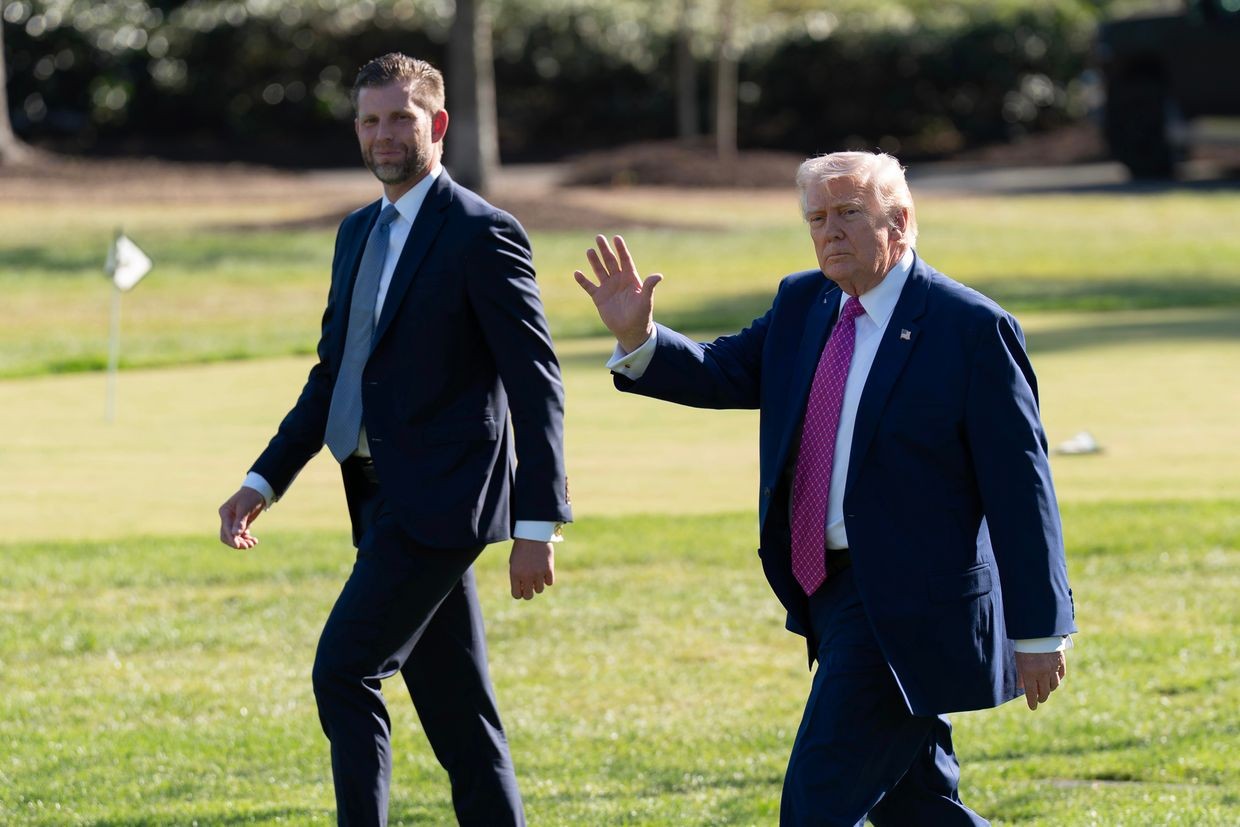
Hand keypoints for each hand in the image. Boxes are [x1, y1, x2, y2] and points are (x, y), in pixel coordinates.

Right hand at [218, 486, 265, 548]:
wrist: (259, 491)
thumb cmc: (250, 497)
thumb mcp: (245, 508)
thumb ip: (240, 521)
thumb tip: (235, 534)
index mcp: (225, 513)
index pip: (225, 529)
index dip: (231, 539)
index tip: (238, 546)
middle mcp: (227, 518)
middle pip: (227, 536)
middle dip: (236, 542)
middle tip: (247, 546)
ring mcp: (233, 522)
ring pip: (234, 537)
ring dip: (243, 542)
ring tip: (253, 543)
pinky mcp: (241, 524)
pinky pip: (241, 536)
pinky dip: (247, 539)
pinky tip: (254, 540)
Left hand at [509, 539, 554, 599]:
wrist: (532, 535)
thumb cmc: (521, 548)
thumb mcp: (514, 563)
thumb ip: (517, 577)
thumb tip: (523, 590)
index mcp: (515, 574)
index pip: (517, 595)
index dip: (519, 593)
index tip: (522, 588)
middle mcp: (526, 576)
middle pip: (529, 596)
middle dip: (529, 592)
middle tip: (530, 585)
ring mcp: (538, 573)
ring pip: (540, 590)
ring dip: (538, 584)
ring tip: (537, 575)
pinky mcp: (549, 569)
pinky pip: (550, 582)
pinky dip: (547, 579)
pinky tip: (545, 572)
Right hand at [573, 234, 662, 352]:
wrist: (631, 330)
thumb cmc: (642, 315)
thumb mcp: (646, 300)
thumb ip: (649, 287)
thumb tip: (659, 276)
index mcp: (631, 278)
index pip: (625, 260)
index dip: (621, 249)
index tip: (616, 238)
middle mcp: (618, 280)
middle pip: (611, 261)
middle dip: (605, 250)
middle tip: (599, 238)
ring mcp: (608, 288)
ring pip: (599, 271)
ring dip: (594, 261)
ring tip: (590, 250)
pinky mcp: (599, 297)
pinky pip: (589, 286)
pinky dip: (583, 280)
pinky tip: (577, 273)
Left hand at [1015, 650, 1066, 710]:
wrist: (1038, 629)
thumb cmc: (1025, 644)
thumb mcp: (1018, 659)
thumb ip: (1020, 674)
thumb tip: (1021, 687)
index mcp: (1030, 673)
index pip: (1032, 693)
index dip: (1032, 702)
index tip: (1032, 707)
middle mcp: (1043, 672)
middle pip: (1045, 692)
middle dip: (1041, 697)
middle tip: (1039, 699)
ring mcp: (1053, 667)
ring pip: (1054, 685)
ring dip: (1049, 689)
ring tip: (1046, 690)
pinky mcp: (1061, 661)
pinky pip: (1061, 675)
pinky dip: (1058, 679)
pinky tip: (1054, 680)